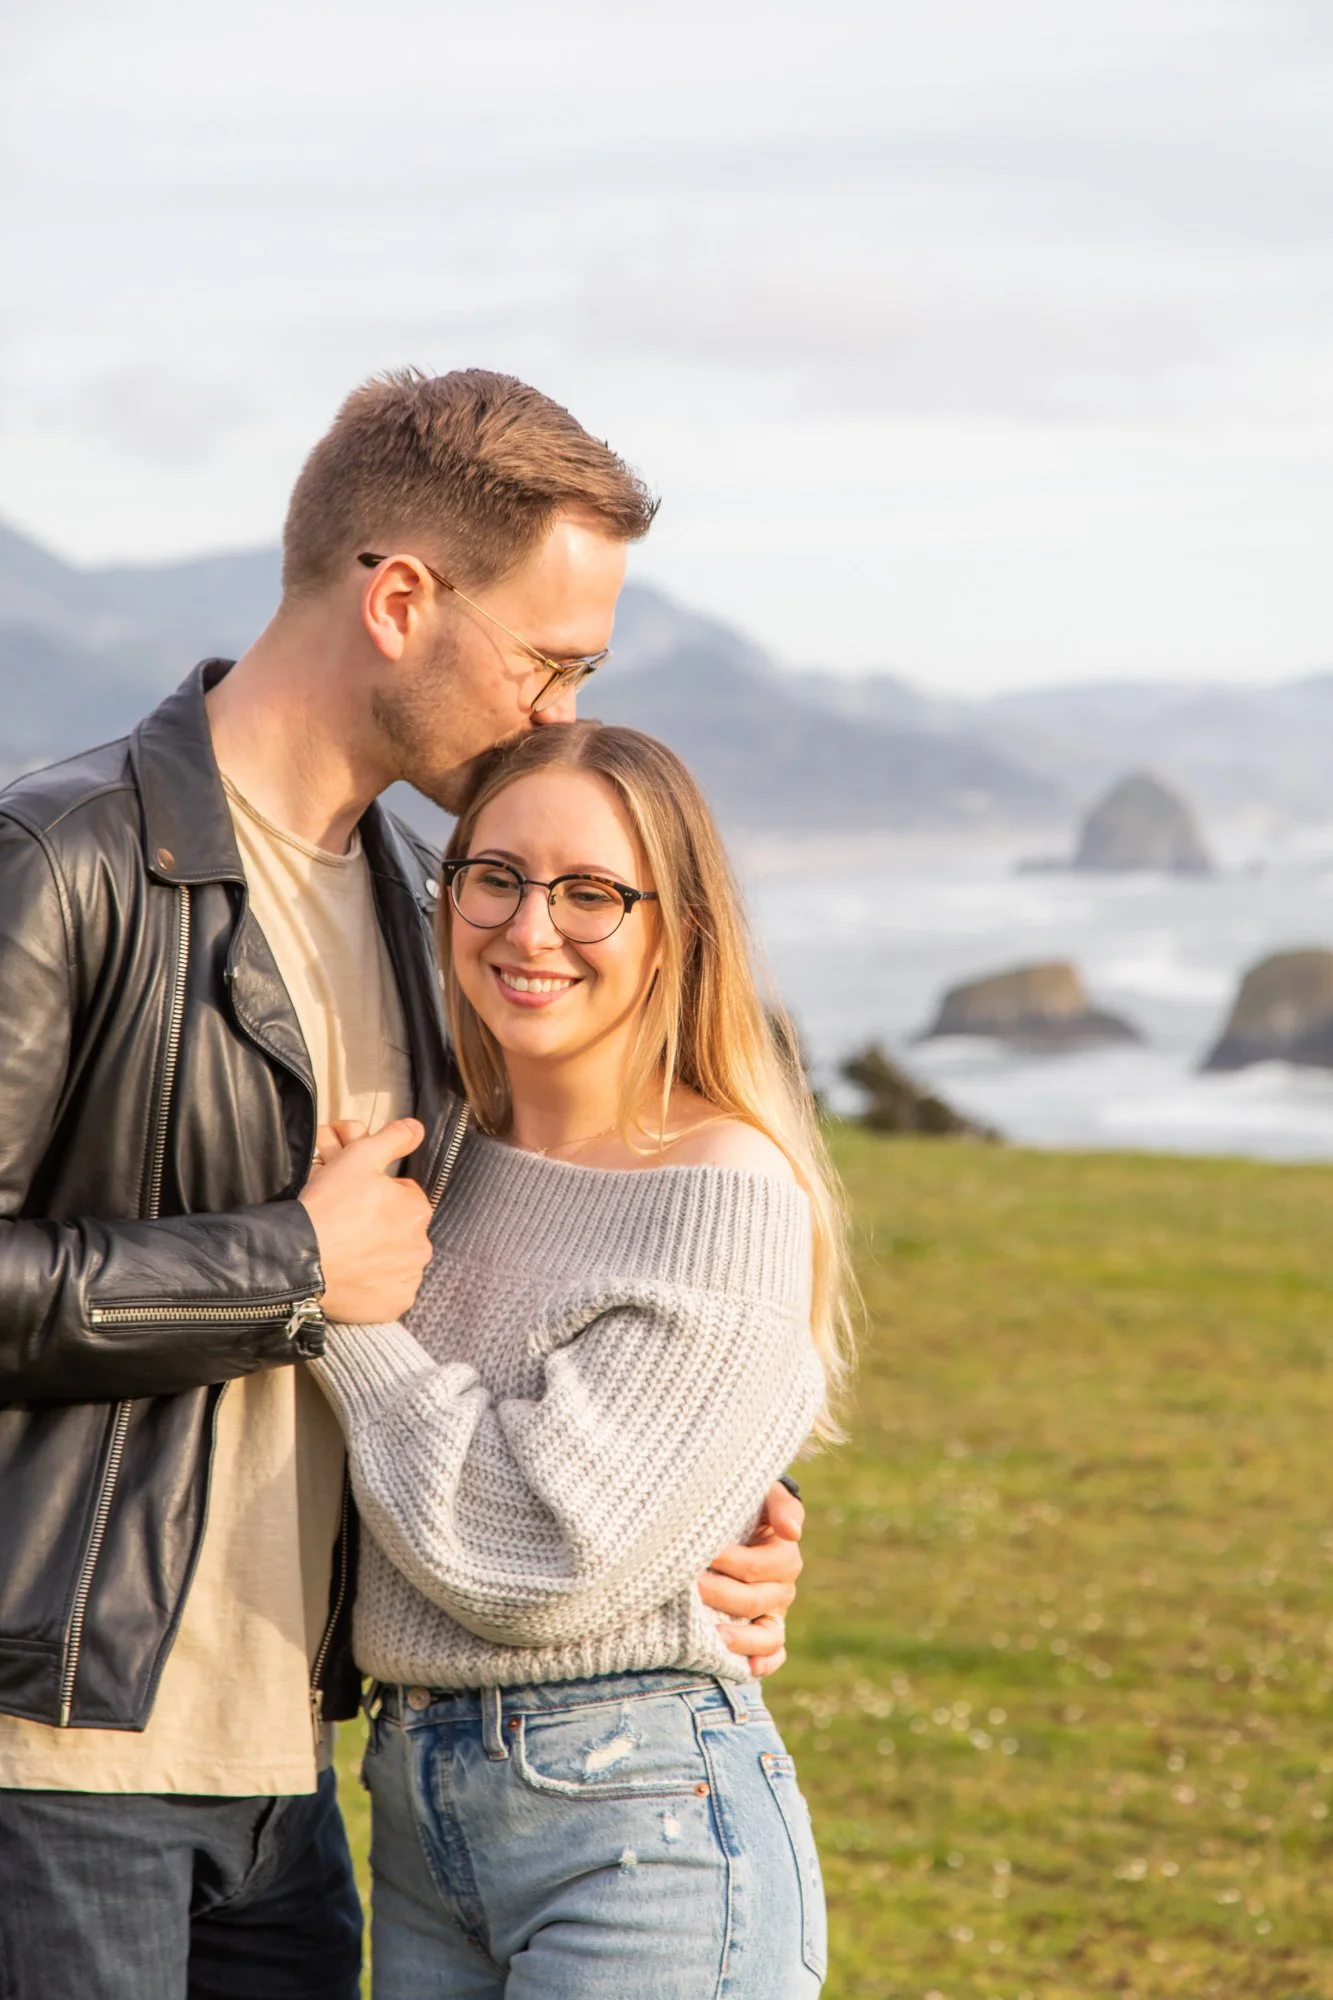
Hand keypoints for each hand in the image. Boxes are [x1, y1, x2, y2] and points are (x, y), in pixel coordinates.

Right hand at [298, 1117, 432, 1322]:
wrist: (299, 1259)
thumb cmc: (329, 1206)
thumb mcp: (359, 1157)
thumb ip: (393, 1139)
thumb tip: (418, 1128)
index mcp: (417, 1209)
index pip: (404, 1197)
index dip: (378, 1195)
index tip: (354, 1201)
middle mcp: (421, 1246)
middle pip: (402, 1231)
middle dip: (381, 1227)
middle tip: (348, 1227)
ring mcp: (408, 1279)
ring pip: (396, 1261)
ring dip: (378, 1256)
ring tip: (347, 1252)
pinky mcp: (392, 1305)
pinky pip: (387, 1292)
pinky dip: (373, 1286)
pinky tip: (352, 1277)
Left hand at [699, 1480, 804, 1676]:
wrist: (728, 1522)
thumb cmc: (739, 1505)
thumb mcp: (759, 1493)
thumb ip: (778, 1503)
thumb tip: (793, 1532)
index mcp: (782, 1551)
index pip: (756, 1566)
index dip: (728, 1562)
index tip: (702, 1553)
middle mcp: (783, 1584)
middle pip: (752, 1599)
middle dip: (718, 1594)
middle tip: (688, 1586)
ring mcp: (776, 1611)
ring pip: (767, 1634)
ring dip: (742, 1638)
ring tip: (715, 1636)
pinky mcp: (768, 1631)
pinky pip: (774, 1653)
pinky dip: (764, 1663)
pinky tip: (748, 1667)